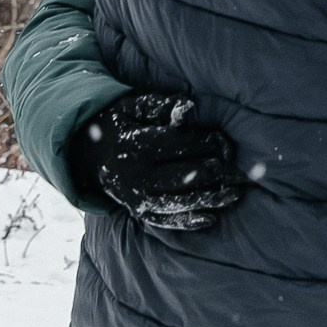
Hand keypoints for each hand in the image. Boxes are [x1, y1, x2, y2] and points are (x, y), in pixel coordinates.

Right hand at [67, 89, 247, 235]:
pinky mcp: (136, 211)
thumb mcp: (133, 107)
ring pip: (179, 201)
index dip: (211, 144)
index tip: (229, 145)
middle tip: (243, 173)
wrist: (83, 153)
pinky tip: (210, 218)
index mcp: (136, 144)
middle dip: (218, 173)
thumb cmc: (118, 123)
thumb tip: (190, 106)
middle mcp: (135, 174)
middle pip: (186, 175)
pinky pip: (164, 221)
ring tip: (235, 194)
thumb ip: (161, 105)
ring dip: (210, 199)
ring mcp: (135, 197)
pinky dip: (187, 221)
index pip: (183, 144)